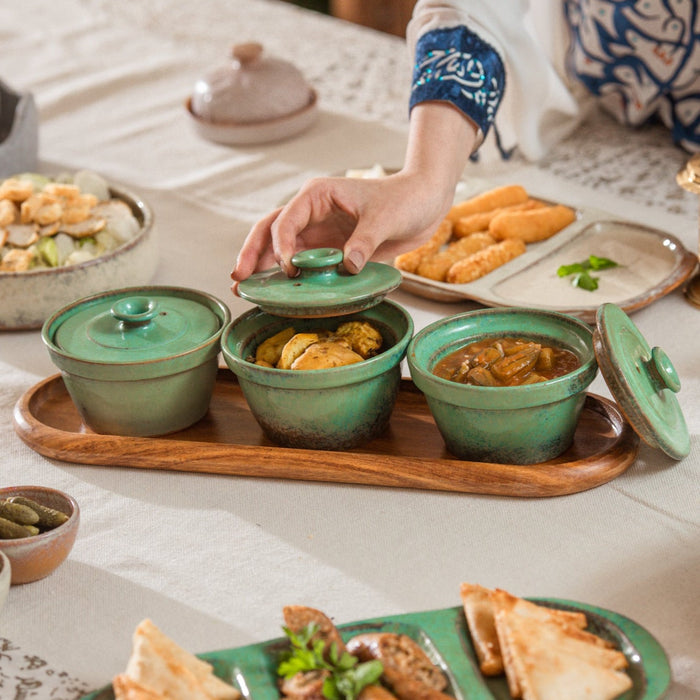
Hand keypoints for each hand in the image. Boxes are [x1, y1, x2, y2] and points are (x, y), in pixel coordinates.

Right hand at [230, 169, 453, 287]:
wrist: (424, 202)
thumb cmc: (405, 199)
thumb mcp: (385, 218)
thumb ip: (364, 242)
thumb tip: (346, 267)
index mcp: (318, 195)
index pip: (287, 218)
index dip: (281, 244)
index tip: (288, 269)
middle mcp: (311, 212)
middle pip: (271, 230)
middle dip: (253, 253)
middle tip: (238, 277)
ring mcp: (319, 231)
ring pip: (281, 247)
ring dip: (263, 266)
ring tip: (244, 289)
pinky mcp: (329, 248)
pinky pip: (304, 263)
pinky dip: (289, 276)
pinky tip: (277, 292)